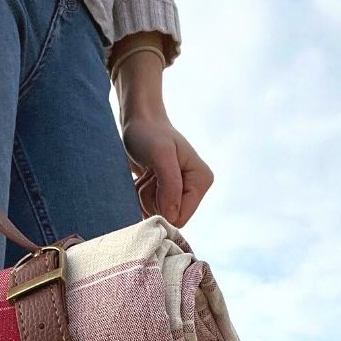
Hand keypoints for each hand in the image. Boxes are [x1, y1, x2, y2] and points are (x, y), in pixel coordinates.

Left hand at [111, 49, 212, 227]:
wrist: (138, 122)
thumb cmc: (149, 133)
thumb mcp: (161, 155)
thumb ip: (170, 186)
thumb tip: (172, 216)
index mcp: (202, 181)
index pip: (180, 217)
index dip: (161, 207)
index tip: (154, 182)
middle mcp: (195, 189)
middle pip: (168, 218)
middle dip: (152, 201)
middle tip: (149, 176)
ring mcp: (180, 192)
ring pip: (157, 215)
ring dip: (144, 197)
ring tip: (146, 174)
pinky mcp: (166, 193)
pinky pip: (149, 209)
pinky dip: (140, 196)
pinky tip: (144, 178)